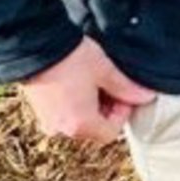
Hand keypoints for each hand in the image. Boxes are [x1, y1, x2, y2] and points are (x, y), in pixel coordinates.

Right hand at [21, 38, 155, 145]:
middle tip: (110, 85)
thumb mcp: (106, 71)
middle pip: (94, 128)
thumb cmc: (71, 60)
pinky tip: (78, 82)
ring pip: (79, 121)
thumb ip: (127, 88)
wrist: (33, 47)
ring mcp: (47, 121)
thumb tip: (146, 97)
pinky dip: (76, 103)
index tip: (123, 93)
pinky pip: (64, 114)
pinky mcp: (38, 111)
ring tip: (94, 81)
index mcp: (80, 125)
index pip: (110, 133)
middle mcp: (61, 129)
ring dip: (91, 106)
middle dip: (107, 109)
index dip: (122, 114)